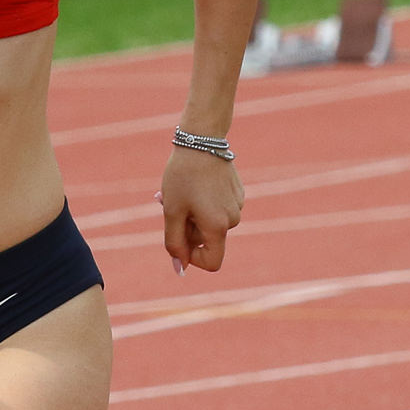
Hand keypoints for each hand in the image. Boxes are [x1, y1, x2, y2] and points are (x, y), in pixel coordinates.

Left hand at [159, 146, 242, 274]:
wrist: (201, 140)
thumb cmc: (183, 176)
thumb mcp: (172, 211)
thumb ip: (174, 243)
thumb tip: (180, 269)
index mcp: (218, 226)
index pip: (212, 263)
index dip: (192, 259)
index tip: (178, 241)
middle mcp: (233, 219)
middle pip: (208, 241)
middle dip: (188, 229)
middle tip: (173, 206)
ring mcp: (237, 205)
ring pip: (211, 224)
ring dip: (194, 215)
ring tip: (183, 193)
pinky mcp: (237, 192)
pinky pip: (218, 208)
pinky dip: (204, 203)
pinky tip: (196, 184)